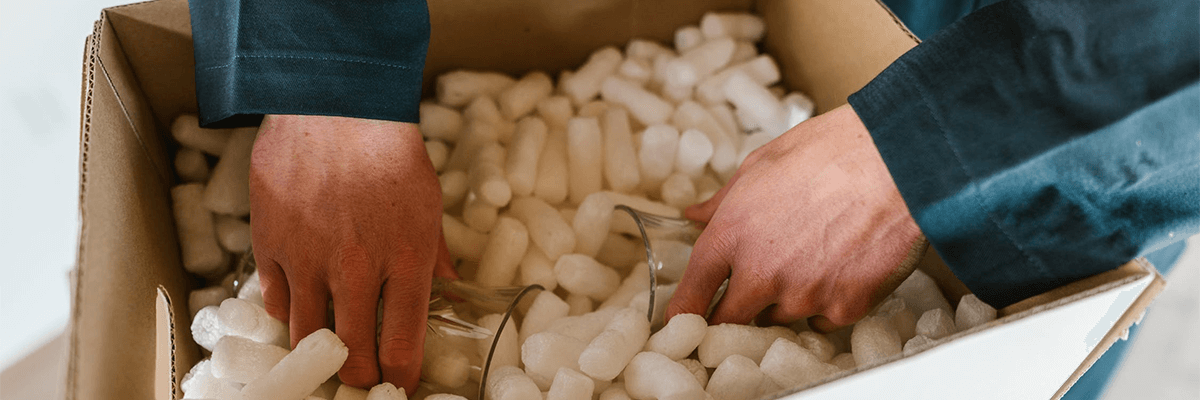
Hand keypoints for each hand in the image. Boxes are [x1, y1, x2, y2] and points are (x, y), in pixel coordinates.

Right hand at [249, 115, 454, 390]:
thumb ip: (436, 257)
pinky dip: (287, 309)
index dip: (401, 376)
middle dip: (360, 377)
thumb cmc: (389, 150)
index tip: (400, 385)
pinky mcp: (270, 243)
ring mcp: (308, 258)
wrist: (334, 103)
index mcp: (404, 260)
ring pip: (306, 335)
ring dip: (320, 351)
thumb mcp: (428, 205)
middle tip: (362, 379)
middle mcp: (355, 268)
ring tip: (329, 353)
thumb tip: (451, 294)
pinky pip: (274, 299)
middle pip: (352, 354)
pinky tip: (300, 306)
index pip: (403, 344)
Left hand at [665, 105, 926, 331]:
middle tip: (752, 288)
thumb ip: (723, 201)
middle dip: (734, 310)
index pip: (691, 294)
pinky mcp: (844, 307)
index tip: (682, 320)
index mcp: (731, 235)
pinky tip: (840, 266)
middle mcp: (762, 273)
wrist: (898, 160)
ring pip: (780, 317)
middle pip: (729, 320)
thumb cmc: (830, 151)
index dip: (683, 312)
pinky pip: (823, 319)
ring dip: (785, 299)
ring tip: (811, 256)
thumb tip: (695, 215)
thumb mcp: (761, 164)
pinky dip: (827, 302)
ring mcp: (804, 295)